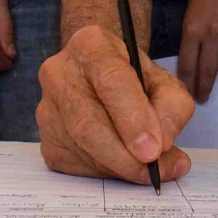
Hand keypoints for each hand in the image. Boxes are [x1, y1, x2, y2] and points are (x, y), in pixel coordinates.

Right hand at [37, 25, 194, 182]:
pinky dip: (106, 172)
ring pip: (82, 149)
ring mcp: (47, 107)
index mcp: (90, 45)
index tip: (153, 149)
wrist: (102, 79)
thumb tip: (163, 145)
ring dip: (120, 167)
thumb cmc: (134, 79)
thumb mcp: (164, 82)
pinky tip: (123, 163)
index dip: (133, 117)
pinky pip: (76, 166)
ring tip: (149, 168)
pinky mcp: (46, 139)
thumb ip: (171, 108)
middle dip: (125, 155)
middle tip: (154, 171)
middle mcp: (59, 72)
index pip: (110, 80)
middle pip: (88, 122)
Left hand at [178, 0, 217, 101]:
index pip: (189, 65)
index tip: (190, 95)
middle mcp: (214, 33)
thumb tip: (194, 69)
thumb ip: (192, 40)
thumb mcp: (190, 15)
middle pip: (208, 70)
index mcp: (193, 29)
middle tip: (203, 98)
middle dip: (205, 88)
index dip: (189, 84)